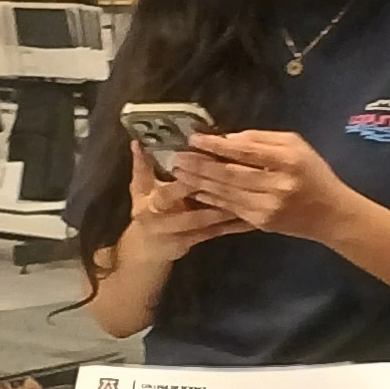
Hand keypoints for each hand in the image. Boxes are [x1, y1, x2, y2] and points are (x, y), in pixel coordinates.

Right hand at [127, 145, 243, 258]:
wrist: (146, 248)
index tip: (201, 171)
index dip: (184, 185)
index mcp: (149, 203)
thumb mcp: (140, 188)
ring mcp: (179, 235)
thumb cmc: (146, 209)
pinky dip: (233, 226)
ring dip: (227, 212)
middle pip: (190, 212)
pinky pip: (216, 234)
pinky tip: (251, 218)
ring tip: (248, 197)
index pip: (167, 193)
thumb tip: (138, 141)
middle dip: (212, 199)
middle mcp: (163, 222)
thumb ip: (142, 164)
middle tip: (235, 183)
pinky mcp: (194, 243)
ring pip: (206, 224)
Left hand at [176, 126, 353, 239]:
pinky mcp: (261, 222)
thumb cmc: (313, 173)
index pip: (245, 151)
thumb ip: (262, 139)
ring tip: (179, 172)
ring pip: (226, 193)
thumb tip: (227, 140)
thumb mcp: (295, 145)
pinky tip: (195, 191)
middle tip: (177, 156)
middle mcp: (277, 185)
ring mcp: (268, 207)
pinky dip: (211, 199)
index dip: (216, 145)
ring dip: (199, 182)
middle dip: (200, 165)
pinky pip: (230, 208)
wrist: (330, 214)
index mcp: (287, 161)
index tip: (194, 138)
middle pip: (230, 174)